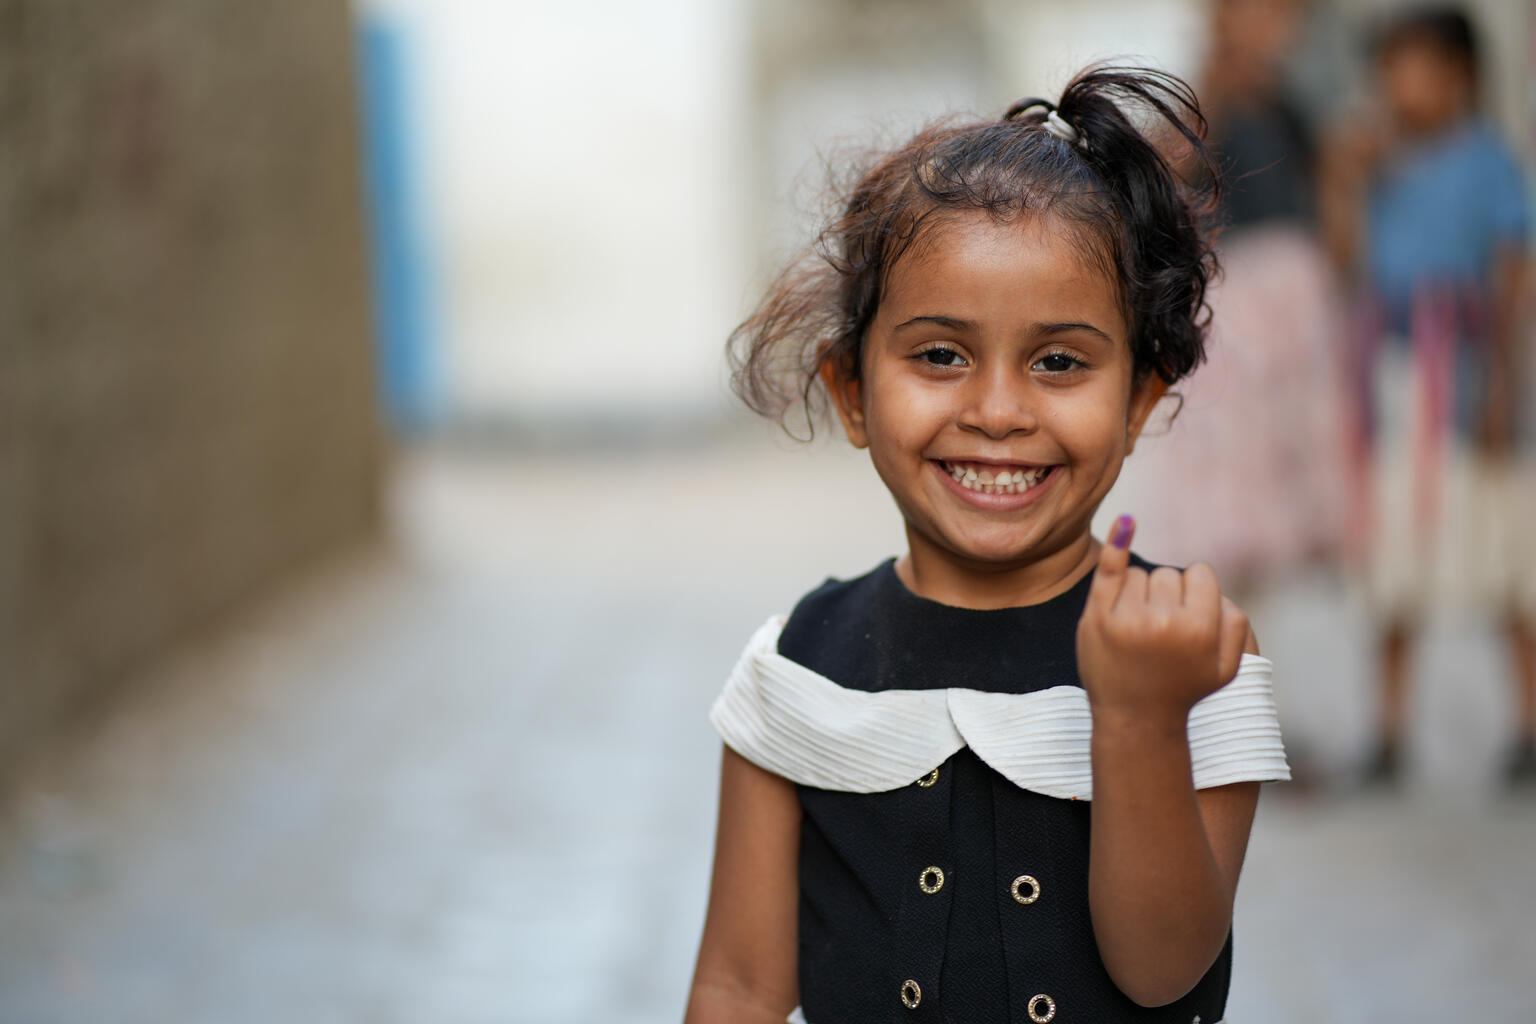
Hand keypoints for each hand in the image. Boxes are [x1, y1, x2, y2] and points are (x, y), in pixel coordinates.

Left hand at [1076, 516, 1248, 721]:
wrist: (1135, 718)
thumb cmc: (1184, 688)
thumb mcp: (1227, 666)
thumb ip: (1236, 621)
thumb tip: (1210, 577)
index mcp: (1199, 628)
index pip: (1199, 575)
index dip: (1194, 592)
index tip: (1186, 615)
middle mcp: (1163, 621)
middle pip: (1167, 574)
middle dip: (1166, 595)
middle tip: (1160, 632)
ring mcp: (1126, 618)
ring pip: (1138, 574)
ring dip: (1138, 593)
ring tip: (1138, 630)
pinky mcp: (1096, 617)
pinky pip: (1110, 569)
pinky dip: (1117, 543)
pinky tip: (1126, 522)